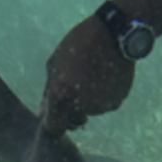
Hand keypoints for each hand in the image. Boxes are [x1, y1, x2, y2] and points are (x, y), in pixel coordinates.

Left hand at [42, 14, 135, 133]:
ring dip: (88, 101)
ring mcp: (101, 106)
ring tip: (92, 75)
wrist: (113, 34)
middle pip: (73, 122)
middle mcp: (81, 106)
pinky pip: (105, 104)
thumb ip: (48, 91)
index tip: (54, 116)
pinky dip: (103, 96)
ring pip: (90, 111)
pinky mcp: (117, 102)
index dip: (53, 123)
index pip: (55, 128)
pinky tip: (105, 76)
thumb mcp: (54, 63)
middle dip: (71, 111)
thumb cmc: (78, 44)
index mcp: (62, 96)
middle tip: (75, 88)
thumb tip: (44, 111)